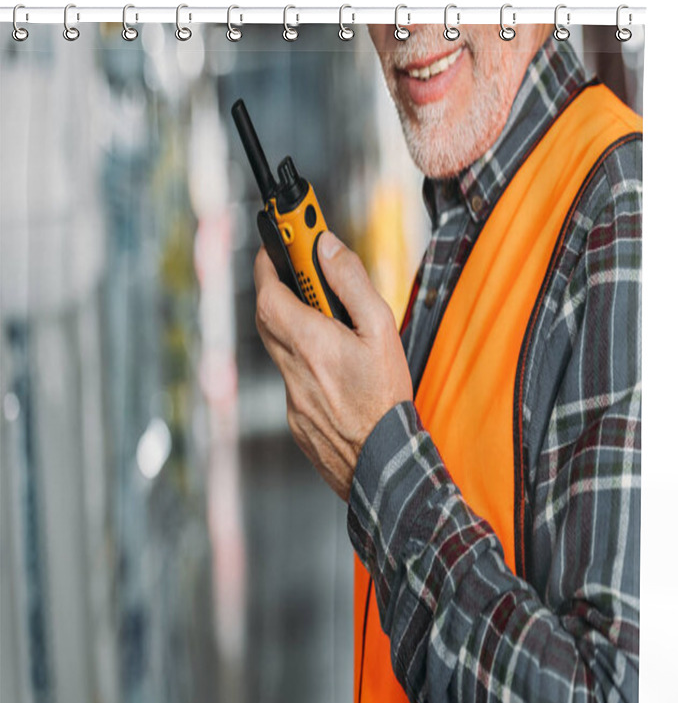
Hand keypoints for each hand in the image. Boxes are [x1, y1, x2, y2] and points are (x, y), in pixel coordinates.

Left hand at [253, 231, 412, 501]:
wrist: (381, 464)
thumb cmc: (385, 400)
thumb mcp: (381, 331)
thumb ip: (352, 284)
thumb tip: (326, 248)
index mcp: (311, 342)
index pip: (269, 292)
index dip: (267, 262)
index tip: (274, 239)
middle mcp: (292, 368)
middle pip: (267, 317)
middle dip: (277, 289)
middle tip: (298, 272)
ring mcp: (290, 396)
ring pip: (280, 349)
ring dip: (295, 327)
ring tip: (329, 324)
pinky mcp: (295, 418)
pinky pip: (291, 378)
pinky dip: (306, 362)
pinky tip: (336, 371)